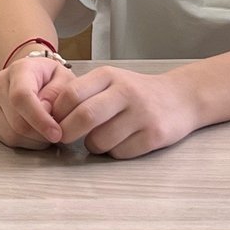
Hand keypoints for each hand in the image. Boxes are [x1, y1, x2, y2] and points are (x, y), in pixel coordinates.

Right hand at [0, 55, 78, 148]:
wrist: (32, 76)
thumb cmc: (49, 78)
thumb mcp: (64, 78)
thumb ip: (58, 93)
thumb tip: (46, 111)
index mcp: (19, 69)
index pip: (22, 96)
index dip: (39, 119)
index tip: (56, 133)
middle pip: (17, 122)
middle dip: (40, 134)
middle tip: (56, 133)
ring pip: (11, 134)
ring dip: (33, 140)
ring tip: (45, 131)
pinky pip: (5, 139)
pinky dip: (23, 142)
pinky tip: (33, 132)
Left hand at [51, 66, 198, 158]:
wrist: (180, 98)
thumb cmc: (135, 92)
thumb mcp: (110, 81)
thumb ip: (84, 93)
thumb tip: (49, 115)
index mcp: (109, 76)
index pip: (72, 93)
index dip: (57, 112)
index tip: (53, 121)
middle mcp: (125, 92)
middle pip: (84, 116)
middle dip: (67, 132)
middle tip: (62, 139)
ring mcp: (141, 114)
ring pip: (101, 140)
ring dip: (92, 145)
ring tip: (98, 139)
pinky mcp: (154, 135)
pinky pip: (121, 153)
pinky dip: (113, 153)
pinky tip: (119, 143)